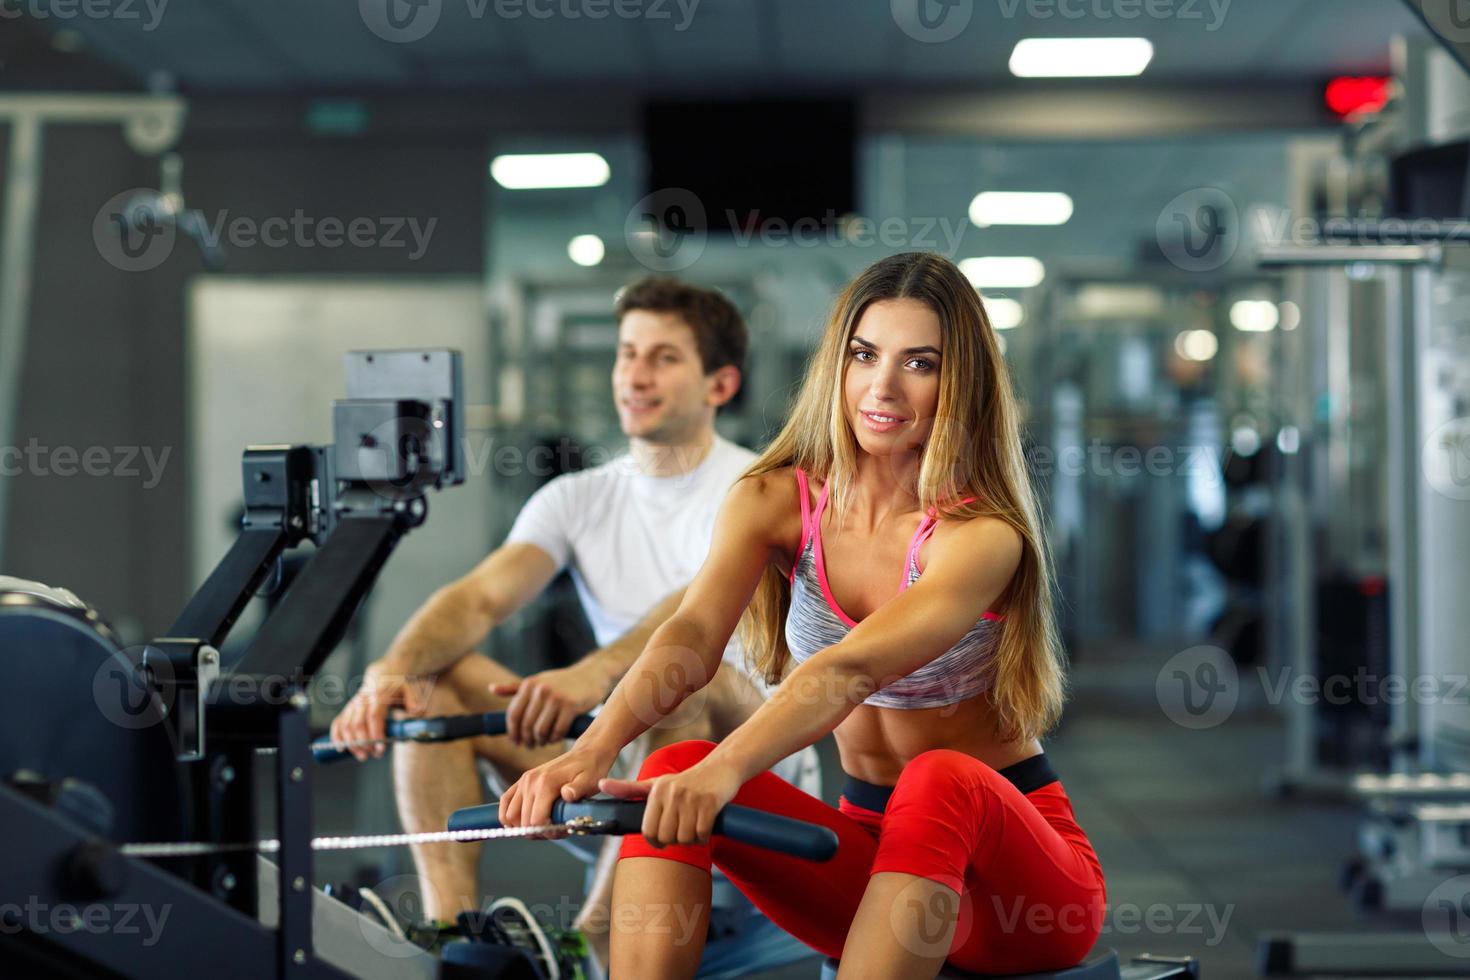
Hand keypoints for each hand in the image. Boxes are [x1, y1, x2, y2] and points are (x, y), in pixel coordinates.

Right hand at [328, 661, 428, 760]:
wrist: (384, 675)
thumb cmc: (398, 685)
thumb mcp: (410, 688)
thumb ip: (414, 699)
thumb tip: (417, 710)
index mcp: (379, 695)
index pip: (374, 716)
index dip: (375, 733)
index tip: (381, 748)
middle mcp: (363, 700)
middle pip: (357, 724)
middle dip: (364, 743)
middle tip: (374, 754)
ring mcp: (353, 705)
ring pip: (346, 725)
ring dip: (352, 744)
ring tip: (363, 756)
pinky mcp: (348, 709)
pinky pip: (338, 722)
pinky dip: (336, 736)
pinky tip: (341, 748)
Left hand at [491, 661, 608, 747]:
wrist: (593, 674)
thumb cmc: (563, 681)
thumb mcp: (538, 681)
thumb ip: (515, 687)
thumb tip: (491, 689)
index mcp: (530, 684)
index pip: (513, 714)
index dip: (512, 731)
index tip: (515, 742)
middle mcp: (541, 690)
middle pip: (526, 725)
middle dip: (527, 740)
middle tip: (530, 745)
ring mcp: (556, 698)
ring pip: (541, 730)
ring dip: (541, 741)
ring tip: (543, 742)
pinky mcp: (571, 706)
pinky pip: (558, 731)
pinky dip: (555, 738)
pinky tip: (555, 738)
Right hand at [499, 743, 617, 829]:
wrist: (586, 754)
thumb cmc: (590, 770)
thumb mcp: (590, 781)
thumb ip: (578, 789)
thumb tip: (567, 794)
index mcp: (546, 783)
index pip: (536, 821)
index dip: (548, 832)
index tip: (562, 831)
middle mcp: (530, 781)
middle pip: (523, 822)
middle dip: (539, 832)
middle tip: (556, 830)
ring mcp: (524, 781)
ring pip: (510, 816)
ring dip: (524, 827)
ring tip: (543, 826)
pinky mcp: (521, 781)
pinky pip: (505, 801)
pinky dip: (508, 816)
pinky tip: (521, 823)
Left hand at [599, 760, 743, 848]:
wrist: (722, 767)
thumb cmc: (687, 781)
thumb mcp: (657, 783)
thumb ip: (629, 788)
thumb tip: (601, 784)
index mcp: (656, 790)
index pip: (648, 831)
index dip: (656, 841)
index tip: (664, 839)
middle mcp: (671, 793)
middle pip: (667, 837)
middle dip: (676, 840)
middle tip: (683, 830)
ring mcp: (691, 798)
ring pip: (685, 838)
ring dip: (692, 839)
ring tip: (695, 825)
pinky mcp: (709, 803)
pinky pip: (702, 835)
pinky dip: (704, 836)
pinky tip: (706, 825)